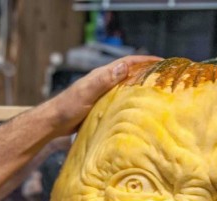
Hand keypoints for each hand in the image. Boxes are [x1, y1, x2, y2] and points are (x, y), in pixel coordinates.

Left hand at [47, 54, 162, 134]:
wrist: (53, 123)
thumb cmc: (67, 107)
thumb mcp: (87, 92)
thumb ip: (104, 80)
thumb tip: (124, 66)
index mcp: (101, 75)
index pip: (127, 63)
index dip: (144, 60)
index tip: (162, 62)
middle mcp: (103, 83)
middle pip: (128, 74)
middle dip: (145, 74)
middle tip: (164, 79)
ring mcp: (102, 95)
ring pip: (124, 89)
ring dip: (138, 89)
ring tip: (156, 95)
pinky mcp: (100, 107)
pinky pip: (119, 102)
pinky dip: (129, 103)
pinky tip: (137, 110)